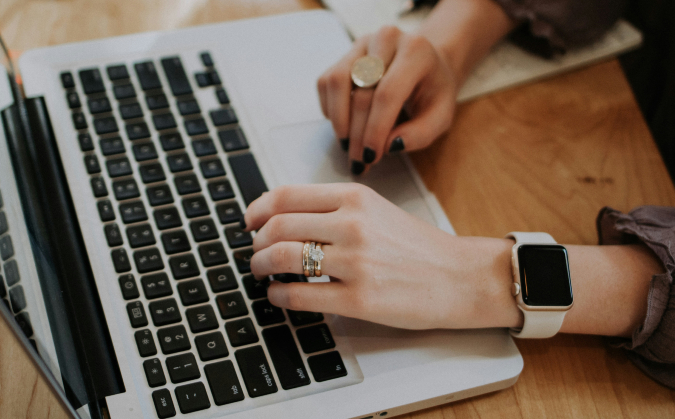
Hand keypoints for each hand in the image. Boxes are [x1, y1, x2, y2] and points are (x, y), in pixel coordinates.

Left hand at [243, 183, 519, 329]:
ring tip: (262, 273)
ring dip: (261, 266)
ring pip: (283, 258)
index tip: (249, 221)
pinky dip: (278, 296)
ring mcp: (355, 262)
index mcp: (355, 198)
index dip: (258, 209)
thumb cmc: (418, 246)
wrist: (460, 277)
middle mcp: (352, 225)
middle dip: (256, 242)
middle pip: (278, 226)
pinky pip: (300, 295)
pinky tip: (278, 296)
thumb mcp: (377, 210)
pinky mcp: (359, 299)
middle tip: (254, 252)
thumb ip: (334, 209)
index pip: (286, 195)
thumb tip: (284, 217)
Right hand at [317, 26, 456, 174]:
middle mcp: (386, 39)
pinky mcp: (345, 53)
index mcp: (416, 51)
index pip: (387, 93)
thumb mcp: (441, 116)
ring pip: (337, 82)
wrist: (426, 64)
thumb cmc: (433, 91)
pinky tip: (345, 125)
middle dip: (357, 134)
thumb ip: (420, 134)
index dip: (375, 129)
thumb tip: (390, 146)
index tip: (371, 156)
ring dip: (339, 120)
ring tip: (347, 144)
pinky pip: (326, 82)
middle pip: (361, 92)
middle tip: (359, 161)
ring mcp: (362, 44)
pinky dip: (330, 108)